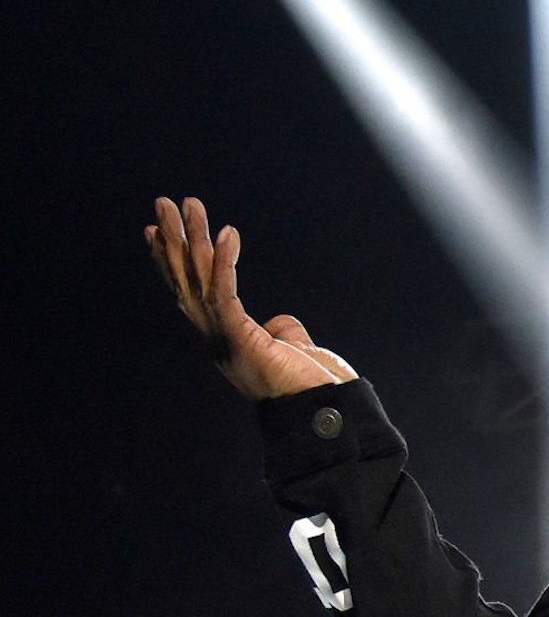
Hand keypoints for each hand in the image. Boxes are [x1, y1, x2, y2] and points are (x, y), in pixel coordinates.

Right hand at [145, 197, 355, 400]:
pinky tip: (227, 233)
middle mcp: (215, 337)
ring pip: (200, 280)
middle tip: (163, 204)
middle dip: (174, 240)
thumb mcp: (289, 352)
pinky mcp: (240, 338)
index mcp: (224, 338)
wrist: (321, 412)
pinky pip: (227, 292)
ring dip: (193, 239)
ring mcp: (223, 338)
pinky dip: (225, 262)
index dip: (173, 262)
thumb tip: (281, 325)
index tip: (159, 232)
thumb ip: (281, 333)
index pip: (192, 292)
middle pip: (187, 280)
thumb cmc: (310, 386)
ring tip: (188, 205)